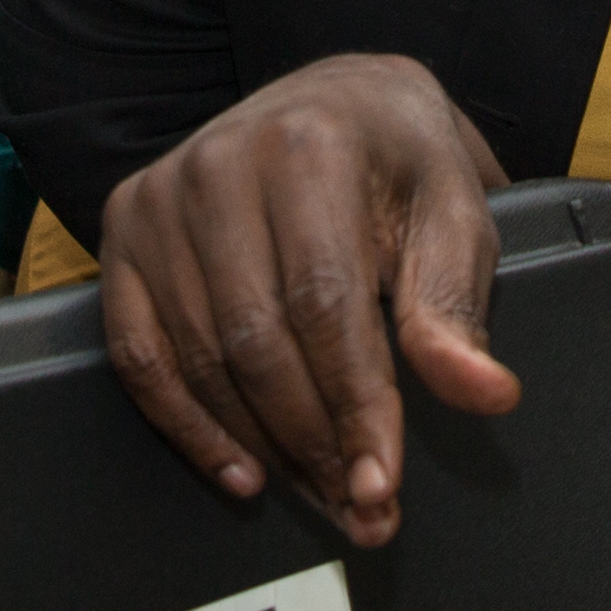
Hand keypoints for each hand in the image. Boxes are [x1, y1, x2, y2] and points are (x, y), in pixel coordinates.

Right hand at [96, 52, 520, 548]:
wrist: (337, 101)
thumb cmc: (401, 163)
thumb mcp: (455, 216)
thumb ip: (456, 307)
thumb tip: (484, 393)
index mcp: (307, 148)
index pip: (325, 304)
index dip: (357, 406)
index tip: (384, 484)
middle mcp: (218, 165)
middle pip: (257, 341)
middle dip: (314, 442)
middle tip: (362, 508)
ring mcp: (160, 198)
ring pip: (200, 358)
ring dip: (262, 447)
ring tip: (321, 494)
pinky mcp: (126, 230)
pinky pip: (139, 355)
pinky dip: (187, 427)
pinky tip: (242, 471)